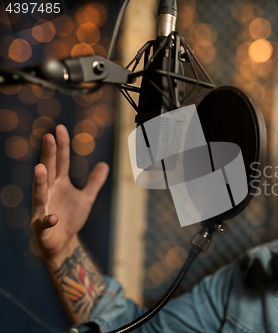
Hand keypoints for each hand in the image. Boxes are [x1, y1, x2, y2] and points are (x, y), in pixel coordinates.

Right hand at [31, 125, 108, 263]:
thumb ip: (94, 182)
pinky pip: (44, 222)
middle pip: (49, 171)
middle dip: (48, 154)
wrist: (62, 243)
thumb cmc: (70, 218)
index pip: (60, 161)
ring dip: (40, 181)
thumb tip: (105, 164)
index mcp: (59, 183)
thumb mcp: (86, 198)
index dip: (61, 146)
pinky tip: (53, 217)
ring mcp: (43, 208)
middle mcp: (49, 192)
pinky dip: (48, 220)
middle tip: (47, 137)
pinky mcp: (42, 226)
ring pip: (39, 193)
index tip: (59, 128)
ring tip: (40, 168)